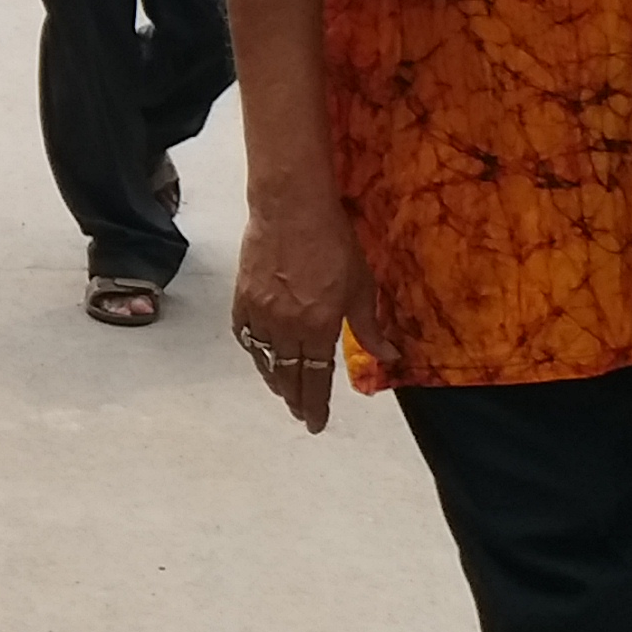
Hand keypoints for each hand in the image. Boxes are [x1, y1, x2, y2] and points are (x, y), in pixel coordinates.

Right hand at [228, 188, 389, 434]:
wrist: (291, 207)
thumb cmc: (332, 242)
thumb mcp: (360, 286)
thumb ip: (368, 327)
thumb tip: (388, 357)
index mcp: (318, 327)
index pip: (316, 378)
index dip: (317, 405)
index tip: (316, 424)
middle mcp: (286, 326)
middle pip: (287, 374)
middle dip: (295, 398)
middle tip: (300, 413)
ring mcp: (260, 311)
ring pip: (264, 358)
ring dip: (274, 377)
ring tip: (282, 390)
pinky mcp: (242, 295)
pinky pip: (244, 333)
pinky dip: (253, 349)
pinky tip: (259, 353)